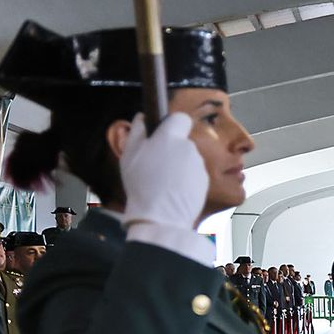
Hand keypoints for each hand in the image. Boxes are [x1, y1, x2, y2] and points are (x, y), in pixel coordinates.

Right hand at [121, 113, 205, 230]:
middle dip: (173, 149)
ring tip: (164, 182)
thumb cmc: (141, 184)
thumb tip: (142, 117)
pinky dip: (186, 180)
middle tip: (156, 165)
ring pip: (189, 159)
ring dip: (179, 166)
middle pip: (183, 142)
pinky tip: (174, 192)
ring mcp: (199, 165)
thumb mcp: (129, 155)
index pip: (181, 118)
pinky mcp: (205, 181)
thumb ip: (137, 132)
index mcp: (171, 137)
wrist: (161, 215)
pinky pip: (194, 175)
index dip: (172, 124)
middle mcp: (189, 147)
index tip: (162, 136)